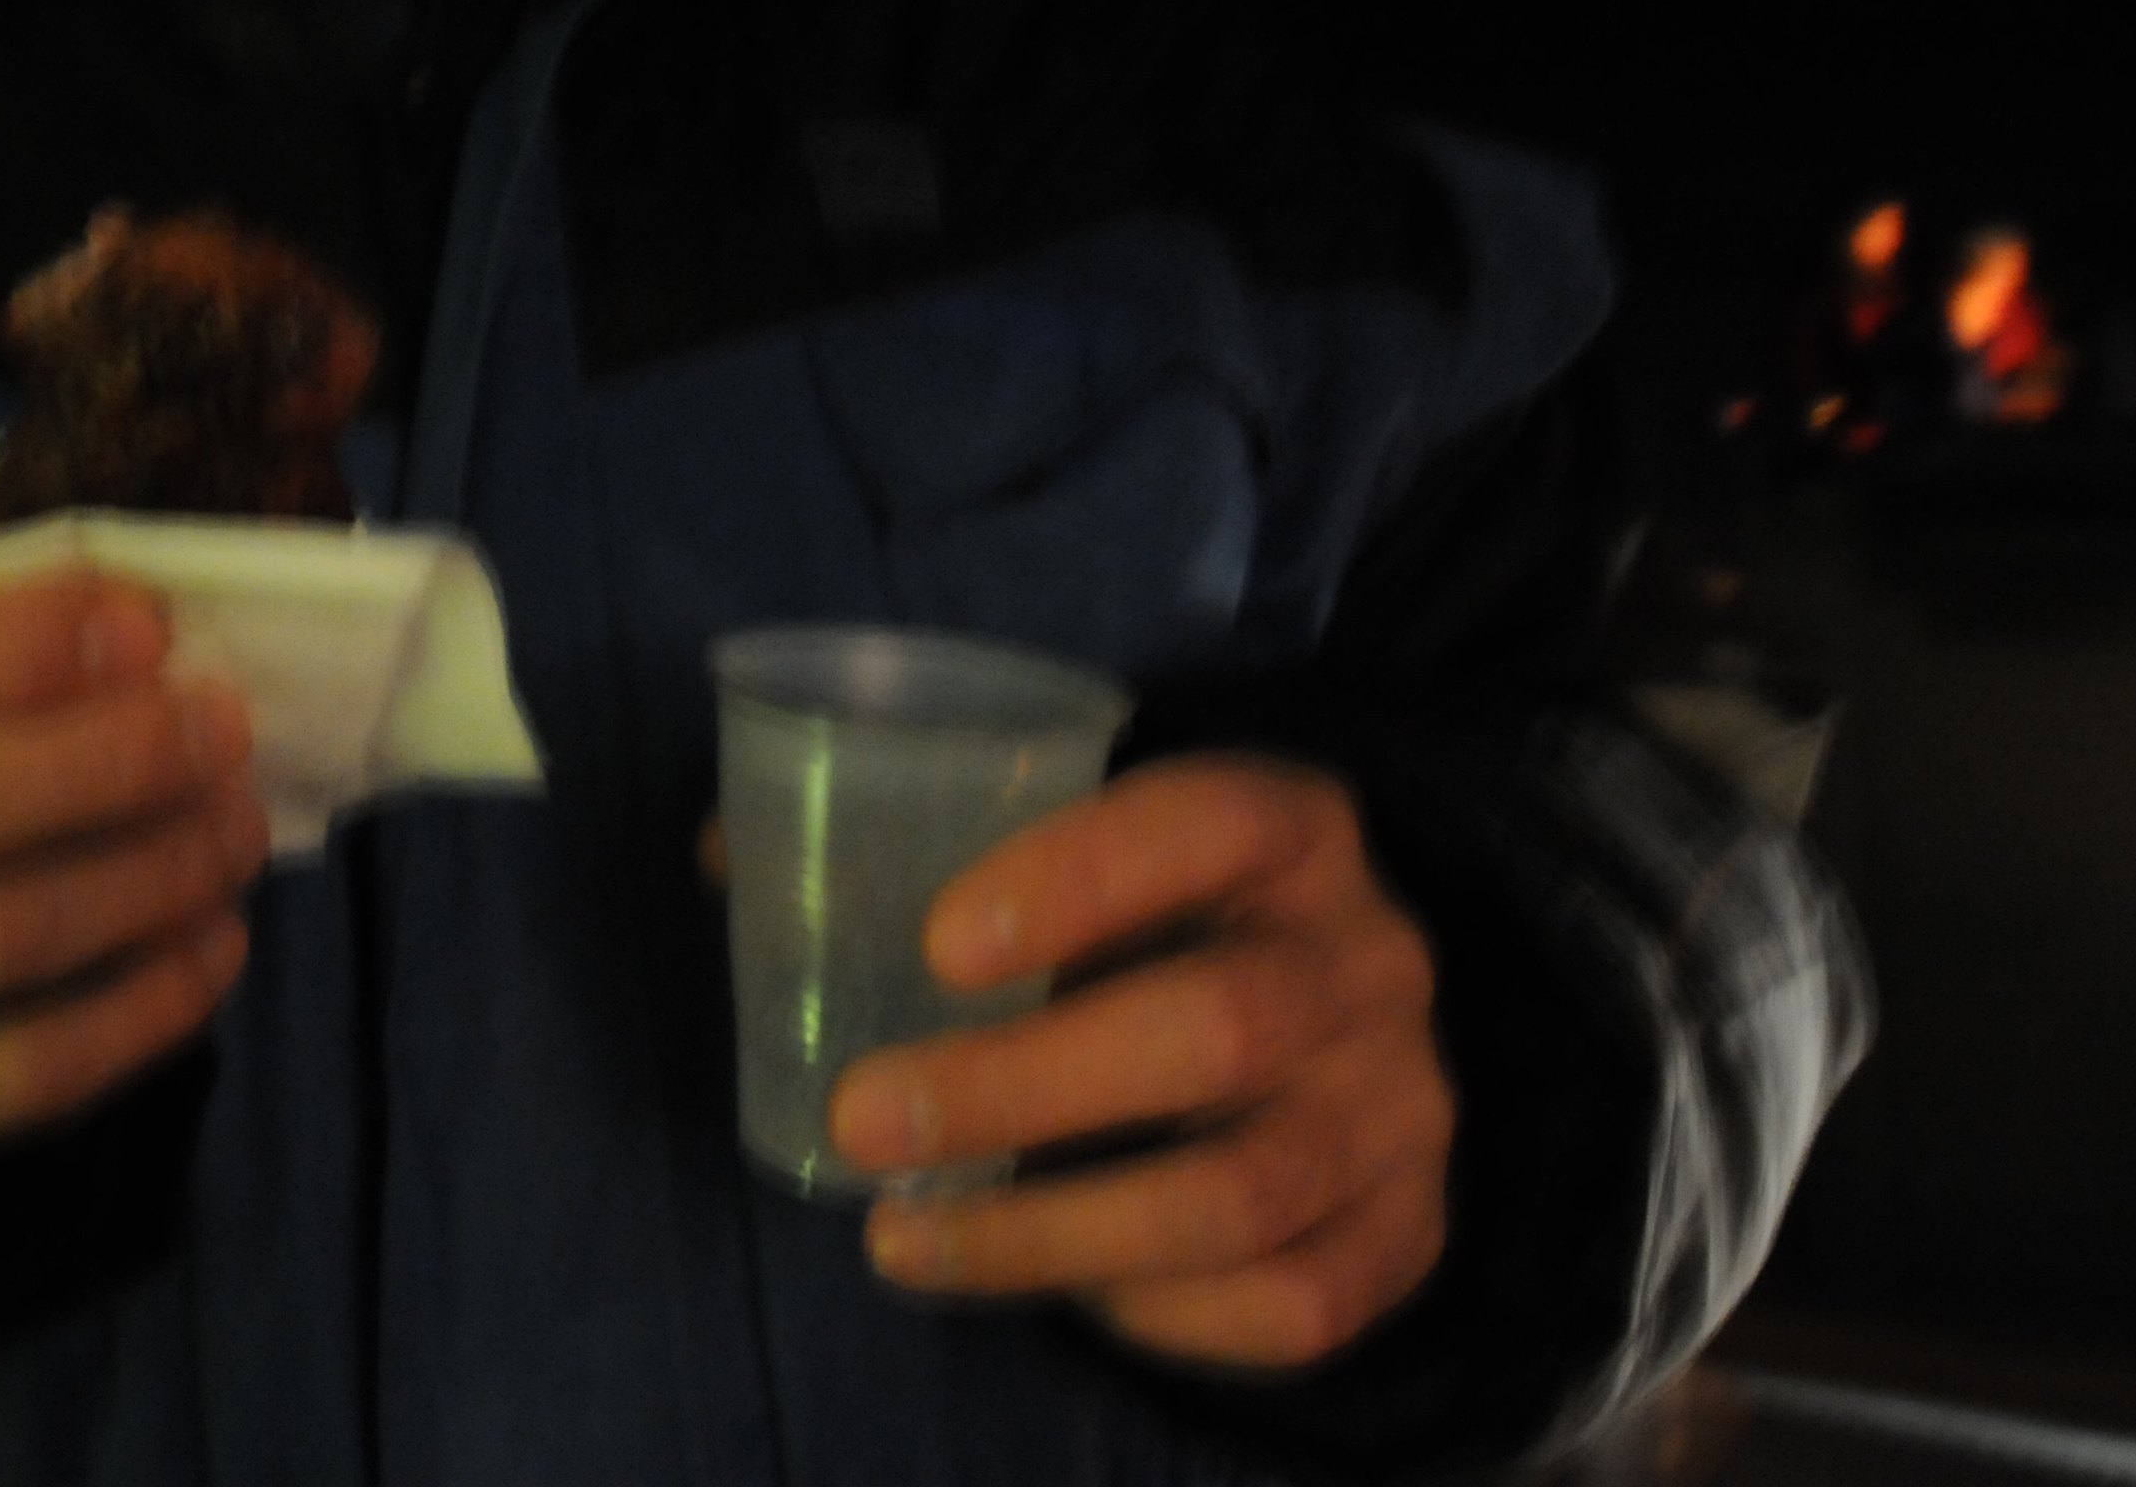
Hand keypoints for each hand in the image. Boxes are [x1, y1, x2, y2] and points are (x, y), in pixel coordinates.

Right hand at [0, 571, 268, 1182]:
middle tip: (221, 734)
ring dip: (147, 878)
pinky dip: (145, 1007)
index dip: (12, 645)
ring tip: (234, 834)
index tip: (149, 634)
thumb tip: (153, 626)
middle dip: (104, 762)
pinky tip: (215, 944)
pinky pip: (24, 1073)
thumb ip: (17, 632)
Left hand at [819, 756, 1451, 1370]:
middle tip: (864, 1118)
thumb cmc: (1174, 916)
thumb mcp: (1094, 844)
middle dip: (1024, 1086)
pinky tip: (1059, 1291)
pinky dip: (1161, 1314)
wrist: (1365, 1022)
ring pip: (1242, 1191)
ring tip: (900, 1240)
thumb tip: (725, 852)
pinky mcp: (1410, 1235)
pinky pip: (1292, 1302)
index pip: (1208, 822)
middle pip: (1218, 1028)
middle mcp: (1369, 963)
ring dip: (1051, 1231)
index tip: (939, 944)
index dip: (1080, 877)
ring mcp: (1402, 1111)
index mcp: (1293, 827)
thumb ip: (926, 836)